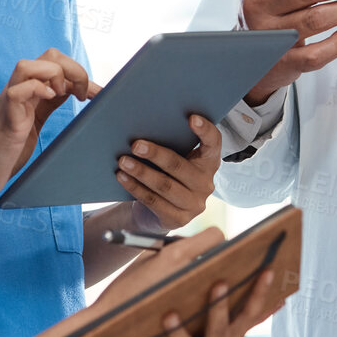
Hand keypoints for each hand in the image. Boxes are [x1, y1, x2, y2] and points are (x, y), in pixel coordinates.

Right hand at [0, 50, 93, 211]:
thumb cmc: (5, 151)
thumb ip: (49, 104)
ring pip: (28, 65)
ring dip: (54, 74)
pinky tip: (49, 100)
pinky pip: (16, 91)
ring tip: (63, 95)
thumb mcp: (34, 122)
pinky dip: (36, 89)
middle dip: (74, 69)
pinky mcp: (5, 120)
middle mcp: (18, 91)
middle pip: (48, 56)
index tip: (96, 94)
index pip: (56, 62)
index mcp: (28, 91)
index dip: (80, 72)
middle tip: (82, 95)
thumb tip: (79, 93)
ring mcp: (9, 104)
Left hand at [116, 115, 220, 229]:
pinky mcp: (178, 219)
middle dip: (156, 154)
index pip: (214, 143)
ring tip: (123, 161)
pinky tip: (122, 177)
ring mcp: (194, 204)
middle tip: (135, 144)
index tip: (192, 117)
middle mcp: (205, 183)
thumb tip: (140, 121)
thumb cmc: (165, 174)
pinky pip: (153, 201)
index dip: (205, 130)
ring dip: (141, 172)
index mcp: (209, 162)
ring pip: (164, 185)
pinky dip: (135, 188)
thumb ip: (169, 142)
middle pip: (179, 166)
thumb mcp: (174, 157)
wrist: (158, 211)